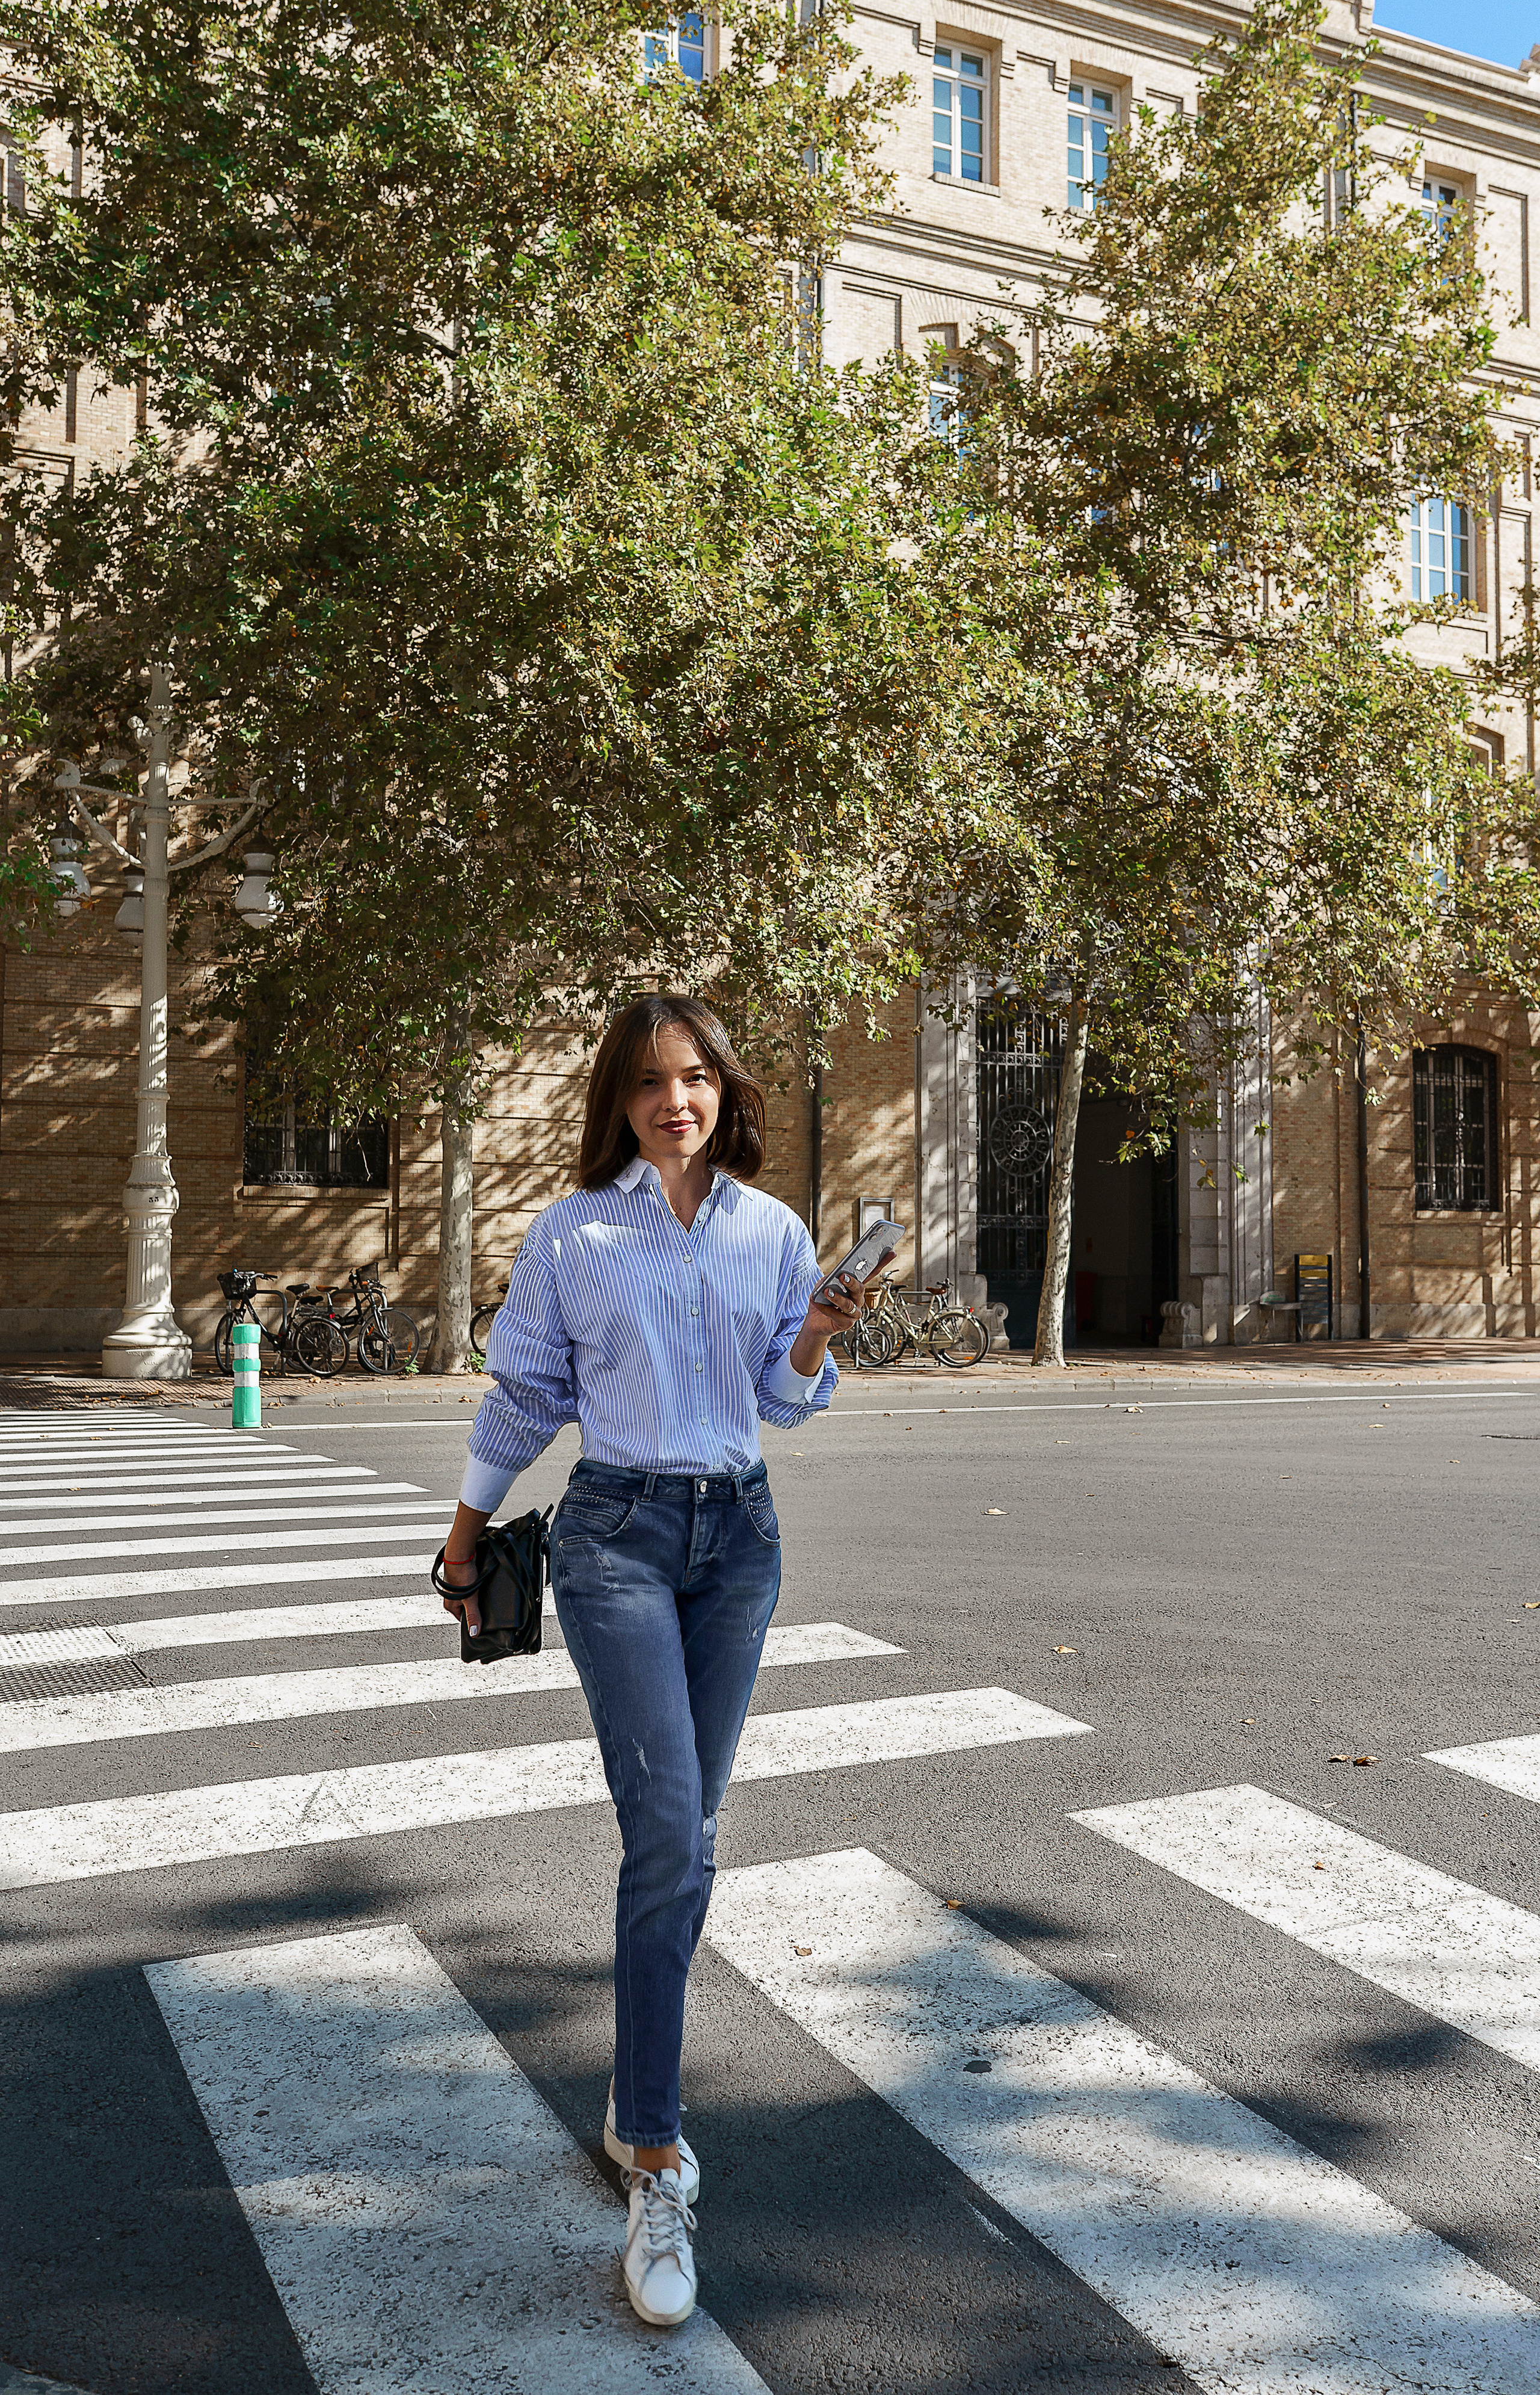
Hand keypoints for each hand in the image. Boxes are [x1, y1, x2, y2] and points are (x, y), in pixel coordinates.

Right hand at [440, 1501, 491, 1634]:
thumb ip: (473, 1615)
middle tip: (485, 1605)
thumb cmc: (462, 1574)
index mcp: (449, 1604)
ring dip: (475, 1595)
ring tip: (483, 1592)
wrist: (460, 1552)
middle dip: (474, 1607)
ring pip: (467, 1596)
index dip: (471, 1620)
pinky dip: (475, 1586)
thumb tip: (474, 1633)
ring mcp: (454, 1586)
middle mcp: (450, 1596)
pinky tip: (481, 1583)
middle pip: (464, 1607)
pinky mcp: (461, 1576)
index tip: (482, 1621)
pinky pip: (469, 1586)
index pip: (461, 1619)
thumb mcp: (470, 1598)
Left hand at [788, 1269, 871, 1376]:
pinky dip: (827, 1309)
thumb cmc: (821, 1299)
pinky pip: (838, 1316)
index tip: (891, 1252)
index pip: (871, 1273)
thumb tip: (832, 1279)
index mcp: (855, 1287)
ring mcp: (854, 1312)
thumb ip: (828, 1279)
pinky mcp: (846, 1324)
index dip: (881, 1263)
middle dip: (852, 1282)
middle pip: (860, 1289)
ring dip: (837, 1297)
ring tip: (826, 1291)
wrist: (815, 1321)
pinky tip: (818, 1303)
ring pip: (849, 1305)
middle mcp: (858, 1299)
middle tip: (842, 1277)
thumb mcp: (822, 1284)